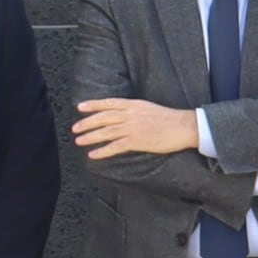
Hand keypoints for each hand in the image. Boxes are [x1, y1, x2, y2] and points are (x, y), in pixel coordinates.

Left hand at [73, 97, 199, 160]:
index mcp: (133, 104)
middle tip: (74, 128)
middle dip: (87, 123)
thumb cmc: (168, 118)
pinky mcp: (137, 141)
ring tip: (79, 140)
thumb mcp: (148, 108)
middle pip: (103, 118)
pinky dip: (103, 151)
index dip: (93, 105)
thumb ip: (133, 110)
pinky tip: (93, 154)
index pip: (108, 103)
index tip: (80, 107)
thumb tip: (121, 115)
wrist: (183, 126)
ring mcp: (132, 128)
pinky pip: (115, 147)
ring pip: (106, 132)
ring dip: (90, 137)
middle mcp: (130, 114)